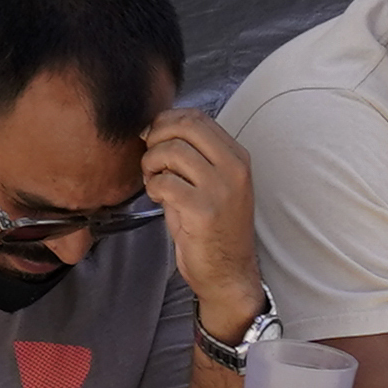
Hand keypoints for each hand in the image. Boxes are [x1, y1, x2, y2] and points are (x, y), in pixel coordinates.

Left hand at [136, 104, 259, 315]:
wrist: (228, 271)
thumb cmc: (212, 226)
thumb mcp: (210, 182)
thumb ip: (191, 153)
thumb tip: (153, 128)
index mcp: (237, 156)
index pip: (197, 116)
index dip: (166, 121)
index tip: (153, 138)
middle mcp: (234, 167)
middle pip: (183, 127)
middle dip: (156, 137)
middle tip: (151, 160)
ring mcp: (221, 188)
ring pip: (171, 152)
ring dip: (151, 165)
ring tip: (155, 181)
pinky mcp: (204, 210)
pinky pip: (164, 182)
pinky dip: (153, 188)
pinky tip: (159, 199)